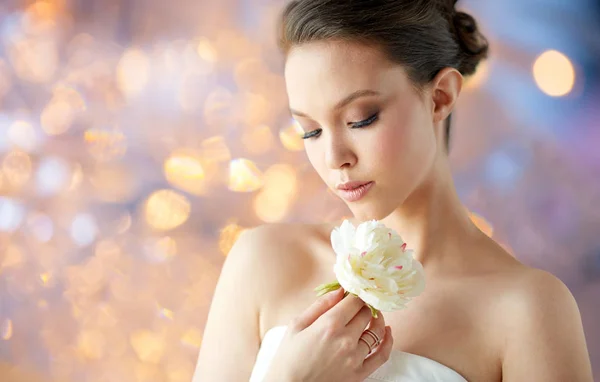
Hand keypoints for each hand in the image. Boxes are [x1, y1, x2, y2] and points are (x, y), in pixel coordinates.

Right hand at [265, 288, 393, 381]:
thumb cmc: (288, 358)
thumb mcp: (296, 325)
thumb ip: (320, 305)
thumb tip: (339, 290)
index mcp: (329, 325)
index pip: (354, 301)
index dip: (355, 294)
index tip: (353, 294)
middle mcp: (345, 340)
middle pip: (366, 313)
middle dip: (363, 306)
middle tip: (359, 305)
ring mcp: (355, 358)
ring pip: (376, 331)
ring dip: (376, 320)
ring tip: (373, 316)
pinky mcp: (359, 374)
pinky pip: (382, 355)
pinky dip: (388, 341)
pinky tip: (387, 332)